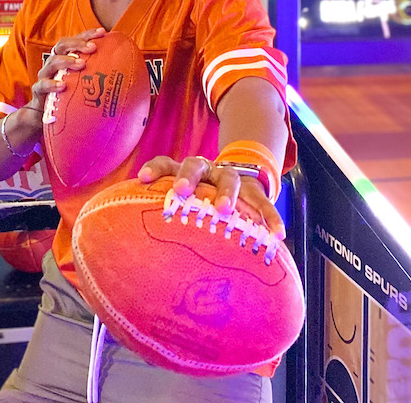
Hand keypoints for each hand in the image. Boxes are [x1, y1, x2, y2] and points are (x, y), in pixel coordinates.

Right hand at [23, 27, 106, 114]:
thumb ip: (99, 76)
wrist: (46, 114)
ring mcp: (45, 74)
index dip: (87, 34)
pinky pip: (43, 84)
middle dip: (77, 43)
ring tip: (82, 64)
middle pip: (62, 45)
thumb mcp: (84, 84)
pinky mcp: (38, 89)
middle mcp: (54, 62)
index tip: (102, 33)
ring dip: (68, 61)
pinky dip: (52, 84)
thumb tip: (125, 73)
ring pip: (53, 61)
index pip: (75, 40)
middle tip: (93, 47)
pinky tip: (63, 86)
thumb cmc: (70, 95)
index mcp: (65, 57)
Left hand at [137, 155, 285, 239]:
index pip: (167, 163)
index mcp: (187, 171)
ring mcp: (232, 178)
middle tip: (181, 192)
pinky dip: (271, 217)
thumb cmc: (203, 199)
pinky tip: (277, 234)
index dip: (155, 168)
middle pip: (195, 165)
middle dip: (188, 178)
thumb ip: (166, 212)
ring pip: (230, 179)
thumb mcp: (187, 200)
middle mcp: (208, 170)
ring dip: (226, 193)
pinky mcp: (256, 190)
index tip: (142, 179)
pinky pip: (264, 203)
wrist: (242, 175)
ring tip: (223, 210)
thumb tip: (133, 247)